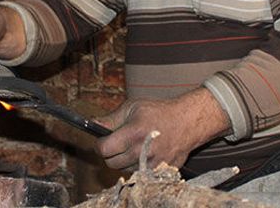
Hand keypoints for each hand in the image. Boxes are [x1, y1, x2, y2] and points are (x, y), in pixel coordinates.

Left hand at [95, 88, 229, 170]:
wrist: (186, 122)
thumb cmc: (158, 112)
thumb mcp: (133, 107)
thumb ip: (111, 119)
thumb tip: (93, 124)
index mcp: (133, 133)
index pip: (104, 149)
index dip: (100, 145)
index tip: (102, 141)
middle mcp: (142, 151)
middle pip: (112, 163)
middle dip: (111, 154)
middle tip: (118, 143)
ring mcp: (152, 163)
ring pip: (125, 169)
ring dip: (125, 160)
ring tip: (135, 146)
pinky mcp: (160, 171)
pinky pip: (139, 173)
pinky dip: (138, 165)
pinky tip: (144, 153)